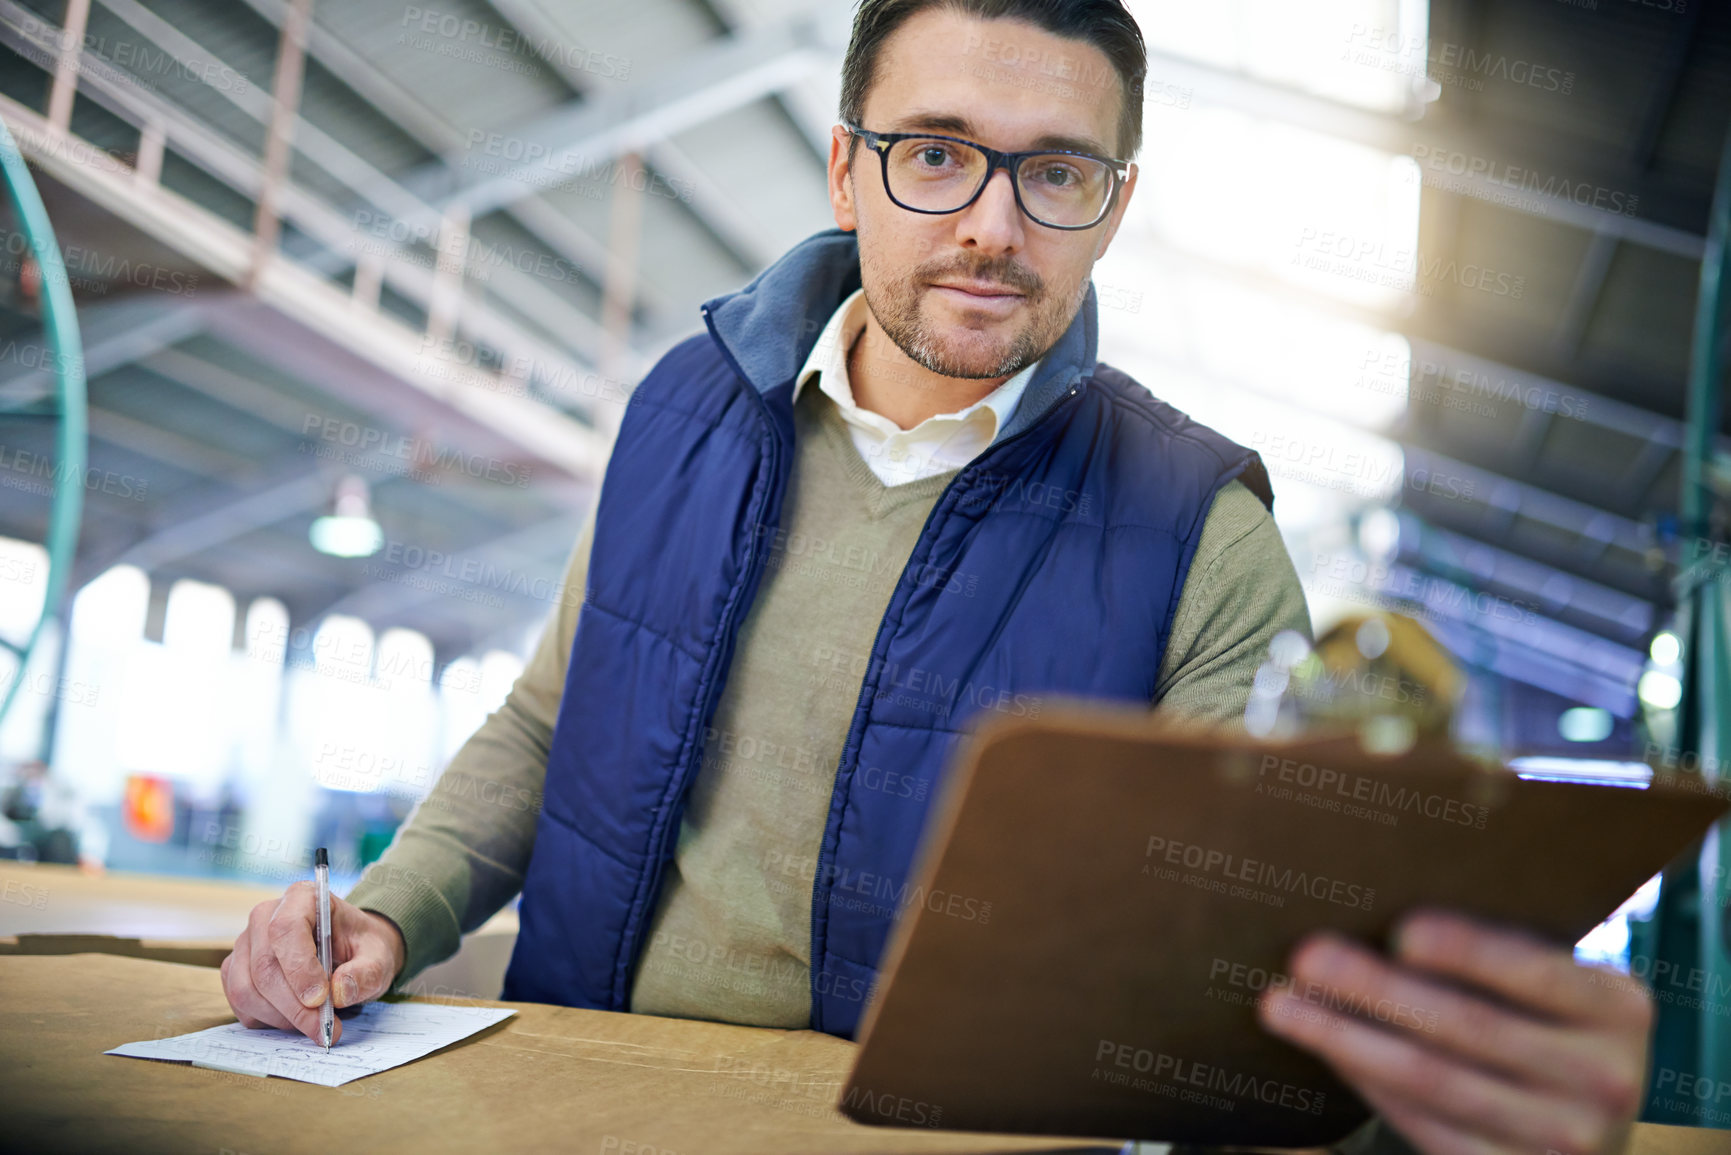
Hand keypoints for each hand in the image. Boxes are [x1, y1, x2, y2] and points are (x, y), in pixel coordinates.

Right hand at [220, 882, 407, 1043]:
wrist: (351, 951)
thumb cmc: (362, 949)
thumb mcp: (379, 957)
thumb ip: (366, 973)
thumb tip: (339, 992)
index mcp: (302, 898)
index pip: (285, 929)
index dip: (299, 969)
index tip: (320, 1000)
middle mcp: (265, 917)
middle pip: (264, 966)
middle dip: (294, 1006)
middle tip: (324, 1029)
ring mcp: (245, 944)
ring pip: (247, 989)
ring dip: (281, 1017)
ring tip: (315, 1023)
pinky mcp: (236, 971)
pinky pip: (240, 1004)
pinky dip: (268, 1020)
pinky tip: (296, 1018)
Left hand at [1257, 909, 1650, 1154]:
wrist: (1582, 1122)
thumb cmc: (1542, 1019)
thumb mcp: (1550, 983)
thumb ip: (1495, 951)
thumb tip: (1378, 915)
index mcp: (1620, 1010)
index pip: (1542, 975)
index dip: (1472, 952)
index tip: (1403, 930)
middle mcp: (1606, 1080)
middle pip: (1471, 1028)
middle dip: (1379, 990)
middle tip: (1305, 956)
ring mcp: (1564, 1141)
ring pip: (1435, 1083)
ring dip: (1348, 1038)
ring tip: (1284, 1004)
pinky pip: (1424, 1125)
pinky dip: (1365, 1080)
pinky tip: (1323, 1047)